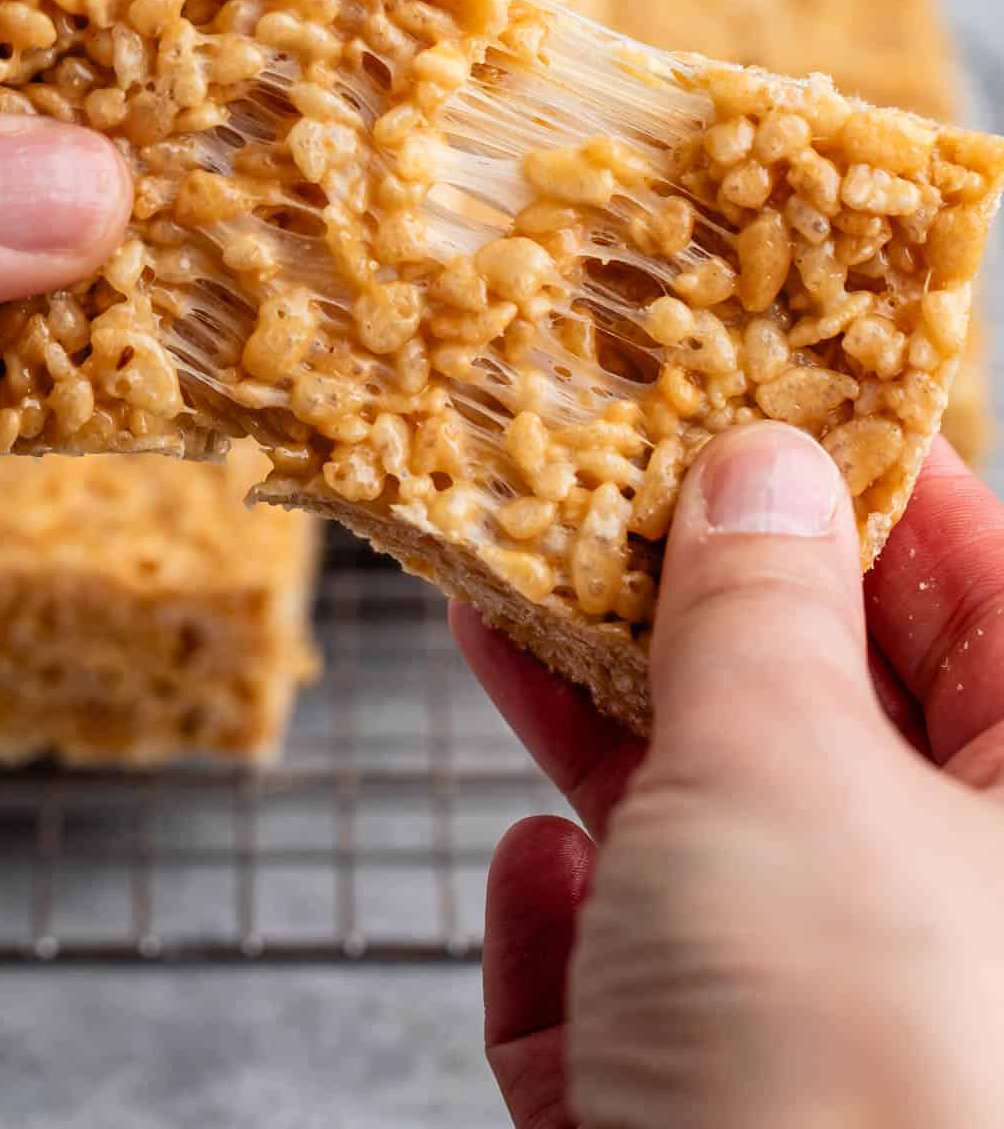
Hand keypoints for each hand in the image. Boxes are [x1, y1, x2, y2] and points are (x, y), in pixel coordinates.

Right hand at [454, 426, 1003, 1127]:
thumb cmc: (837, 1083)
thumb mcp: (785, 772)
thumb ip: (760, 605)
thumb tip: (759, 470)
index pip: (980, 591)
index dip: (866, 483)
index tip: (757, 399)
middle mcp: (957, 919)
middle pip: (827, 706)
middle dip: (690, 601)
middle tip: (599, 496)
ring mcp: (829, 1022)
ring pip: (708, 832)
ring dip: (590, 725)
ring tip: (501, 610)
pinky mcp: (705, 1104)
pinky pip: (636, 976)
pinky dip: (575, 921)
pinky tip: (537, 879)